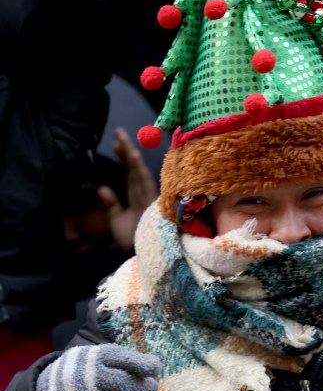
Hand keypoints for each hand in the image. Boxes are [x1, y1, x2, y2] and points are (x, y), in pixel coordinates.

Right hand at [36, 344, 159, 390]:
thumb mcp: (97, 356)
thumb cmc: (82, 371)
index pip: (130, 361)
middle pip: (134, 387)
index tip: (153, 370)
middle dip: (148, 390)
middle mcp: (92, 377)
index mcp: (97, 357)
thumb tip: (154, 367)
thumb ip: (123, 360)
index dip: (148, 366)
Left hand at [98, 127, 158, 251]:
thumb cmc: (133, 241)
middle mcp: (144, 195)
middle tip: (118, 132)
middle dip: (127, 150)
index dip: (124, 157)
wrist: (141, 258)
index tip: (116, 142)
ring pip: (139, 172)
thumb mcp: (117, 221)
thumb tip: (102, 188)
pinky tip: (133, 157)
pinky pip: (145, 183)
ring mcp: (148, 198)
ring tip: (123, 141)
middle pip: (135, 169)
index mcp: (137, 198)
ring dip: (131, 156)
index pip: (130, 173)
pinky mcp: (151, 203)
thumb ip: (112, 205)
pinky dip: (139, 169)